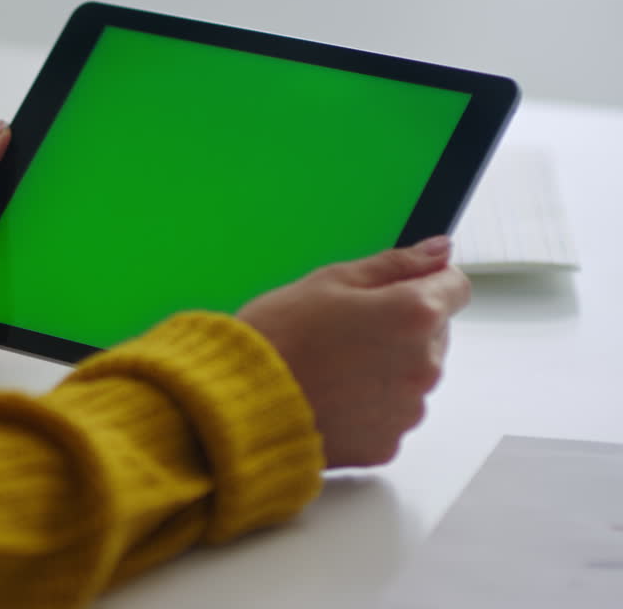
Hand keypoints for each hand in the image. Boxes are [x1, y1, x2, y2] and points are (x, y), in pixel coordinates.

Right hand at [236, 236, 470, 467]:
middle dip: (402, 328)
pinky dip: (368, 406)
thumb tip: (439, 251)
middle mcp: (424, 365)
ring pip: (412, 377)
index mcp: (414, 314)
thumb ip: (395, 264)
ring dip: (386, 369)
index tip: (395, 290)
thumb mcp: (330, 281)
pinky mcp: (387, 443)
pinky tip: (330, 396)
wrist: (238, 402)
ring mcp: (408, 409)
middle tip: (344, 330)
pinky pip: (389, 415)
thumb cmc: (277, 337)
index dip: (425, 282)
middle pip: (434, 334)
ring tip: (331, 367)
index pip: (456, 287)